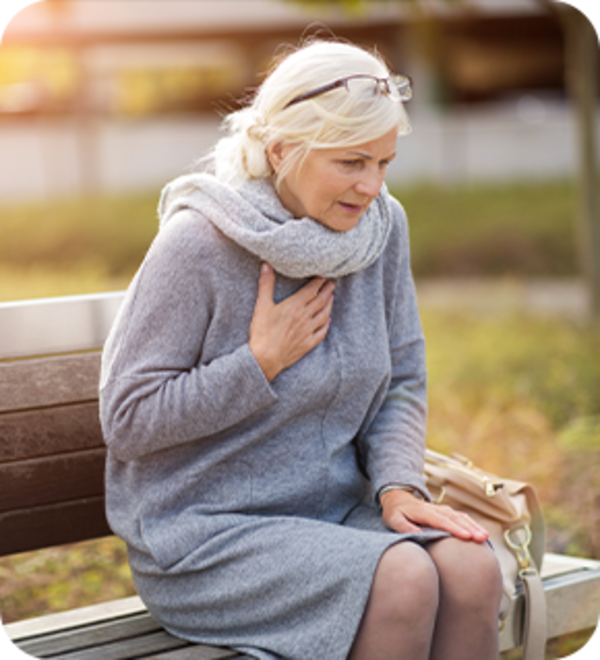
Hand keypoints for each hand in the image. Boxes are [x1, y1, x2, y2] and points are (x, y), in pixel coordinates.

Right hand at [249, 263, 334, 381]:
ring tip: (332, 298)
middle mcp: (305, 317)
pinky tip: (327, 321)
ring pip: (323, 315)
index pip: (311, 290)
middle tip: (332, 284)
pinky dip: (326, 324)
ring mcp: (308, 331)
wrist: (265, 358)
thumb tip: (266, 265)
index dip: (318, 282)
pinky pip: (321, 332)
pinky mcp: (308, 343)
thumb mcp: (262, 305)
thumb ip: (266, 284)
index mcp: (295, 306)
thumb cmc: (262, 332)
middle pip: (320, 301)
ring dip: (329, 305)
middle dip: (327, 291)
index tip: (323, 276)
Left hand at [380, 488, 489, 542]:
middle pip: (455, 518)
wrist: (397, 499)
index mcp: (423, 512)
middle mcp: (436, 509)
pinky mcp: (446, 513)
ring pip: (460, 517)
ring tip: (485, 537)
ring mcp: (442, 510)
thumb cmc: (395, 512)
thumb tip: (418, 535)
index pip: (441, 520)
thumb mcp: (393, 519)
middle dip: (470, 528)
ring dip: (473, 525)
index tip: (467, 537)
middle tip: (482, 538)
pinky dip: (472, 524)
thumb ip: (404, 527)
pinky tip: (480, 533)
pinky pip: (461, 517)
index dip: (454, 528)